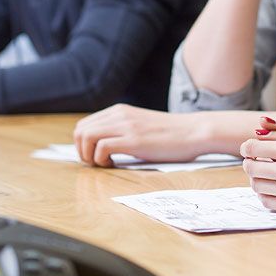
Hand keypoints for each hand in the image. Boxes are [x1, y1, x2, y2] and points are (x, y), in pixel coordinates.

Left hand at [73, 104, 212, 166]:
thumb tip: (102, 146)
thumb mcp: (141, 125)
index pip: (84, 124)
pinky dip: (101, 159)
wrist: (195, 131)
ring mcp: (126, 126)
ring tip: (104, 164)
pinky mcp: (134, 139)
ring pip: (86, 136)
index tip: (94, 156)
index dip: (83, 144)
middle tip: (96, 163)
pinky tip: (115, 164)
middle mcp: (119, 115)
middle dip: (82, 150)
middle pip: (80, 130)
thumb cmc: (172, 135)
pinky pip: (101, 147)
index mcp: (120, 111)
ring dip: (89, 155)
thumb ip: (123, 130)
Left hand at [239, 118, 275, 213]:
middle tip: (259, 161)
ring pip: (257, 186)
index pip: (252, 148)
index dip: (248, 147)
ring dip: (257, 178)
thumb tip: (259, 125)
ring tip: (269, 174)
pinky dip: (265, 194)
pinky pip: (267, 202)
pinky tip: (275, 188)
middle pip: (251, 168)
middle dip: (250, 162)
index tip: (252, 148)